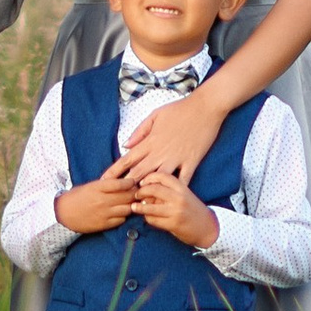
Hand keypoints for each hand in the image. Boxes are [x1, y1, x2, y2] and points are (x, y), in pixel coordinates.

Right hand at [53, 163, 138, 235]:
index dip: (130, 182)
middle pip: (127, 196)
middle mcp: (102, 200)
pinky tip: (121, 212)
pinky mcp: (104, 224)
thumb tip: (123, 182)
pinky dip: (124, 215)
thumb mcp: (90, 186)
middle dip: (134, 193)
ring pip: (127, 209)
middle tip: (136, 192)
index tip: (133, 182)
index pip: (120, 184)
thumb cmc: (76, 197)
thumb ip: (106, 184)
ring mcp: (104, 213)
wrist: (63, 214)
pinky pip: (121, 220)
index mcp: (97, 188)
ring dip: (130, 205)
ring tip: (130, 202)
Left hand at [114, 89, 228, 190]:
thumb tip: (126, 144)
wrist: (205, 107)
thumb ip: (140, 131)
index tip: (104, 181)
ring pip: (158, 179)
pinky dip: (175, 190)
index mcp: (150, 140)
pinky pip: (182, 180)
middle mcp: (160, 152)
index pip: (127, 159)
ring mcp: (176, 158)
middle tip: (116, 198)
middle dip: (126, 186)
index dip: (115, 171)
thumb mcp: (155, 115)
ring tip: (139, 203)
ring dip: (149, 190)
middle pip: (139, 172)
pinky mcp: (191, 161)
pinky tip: (169, 200)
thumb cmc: (180, 109)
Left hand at [131, 169, 220, 248]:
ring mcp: (176, 211)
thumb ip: (169, 190)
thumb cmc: (193, 210)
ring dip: (139, 207)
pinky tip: (147, 217)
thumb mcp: (184, 195)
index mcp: (182, 187)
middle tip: (136, 195)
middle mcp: (179, 197)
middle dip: (141, 191)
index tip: (142, 182)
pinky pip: (153, 220)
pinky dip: (147, 218)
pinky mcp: (173, 224)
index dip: (149, 177)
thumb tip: (147, 188)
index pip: (162, 176)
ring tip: (134, 207)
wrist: (207, 228)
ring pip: (150, 206)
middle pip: (153, 189)